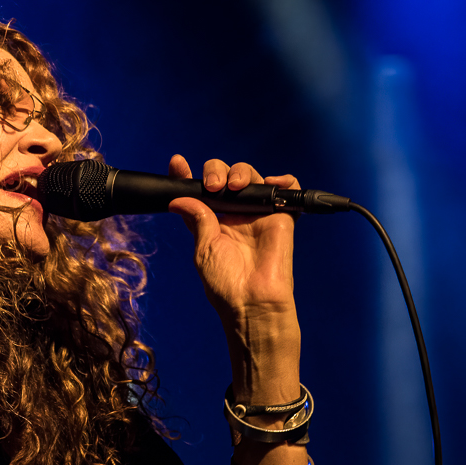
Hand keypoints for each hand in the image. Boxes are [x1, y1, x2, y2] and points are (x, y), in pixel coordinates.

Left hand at [167, 155, 300, 403]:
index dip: (187, 175)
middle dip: (215, 171)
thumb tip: (179, 197)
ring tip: (235, 186)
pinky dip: (283, 180)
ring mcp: (257, 213)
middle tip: (212, 185)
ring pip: (251, 177)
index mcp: (210, 222)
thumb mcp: (203, 248)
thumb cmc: (225, 282)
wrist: (252, 300)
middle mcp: (233, 214)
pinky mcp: (281, 216)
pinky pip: (287, 189)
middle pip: (224, 176)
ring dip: (241, 172)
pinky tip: (271, 181)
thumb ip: (197, 218)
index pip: (197, 192)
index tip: (177, 163)